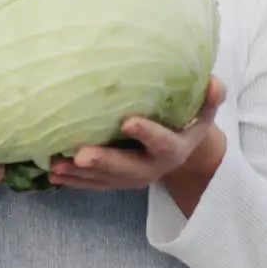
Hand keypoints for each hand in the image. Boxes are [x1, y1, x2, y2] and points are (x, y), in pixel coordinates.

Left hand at [47, 77, 226, 191]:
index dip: (147, 133)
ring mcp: (132, 177)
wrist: (183, 150)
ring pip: (105, 179)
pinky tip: (52, 174)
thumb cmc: (188, 119)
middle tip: (80, 156)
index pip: (162, 142)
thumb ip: (209, 97)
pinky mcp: (116, 181)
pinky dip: (73, 180)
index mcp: (174, 147)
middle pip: (128, 169)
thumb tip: (214, 84)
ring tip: (55, 167)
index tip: (128, 121)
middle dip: (104, 162)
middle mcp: (153, 166)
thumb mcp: (203, 109)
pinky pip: (94, 184)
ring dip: (80, 174)